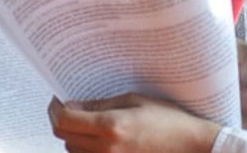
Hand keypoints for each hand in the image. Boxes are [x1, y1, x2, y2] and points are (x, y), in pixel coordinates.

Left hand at [48, 94, 220, 152]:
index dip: (55, 108)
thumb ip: (102, 104)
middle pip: (64, 137)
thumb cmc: (168, 120)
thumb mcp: (135, 101)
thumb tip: (75, 105)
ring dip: (72, 135)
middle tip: (68, 106)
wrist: (191, 146)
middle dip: (61, 120)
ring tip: (84, 121)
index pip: (65, 121)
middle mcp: (106, 150)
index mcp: (111, 127)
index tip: (58, 99)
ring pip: (72, 151)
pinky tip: (94, 137)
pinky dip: (84, 149)